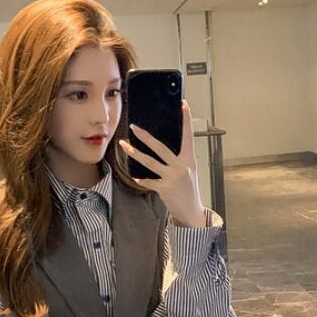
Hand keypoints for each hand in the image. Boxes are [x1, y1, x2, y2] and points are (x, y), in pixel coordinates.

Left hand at [119, 99, 205, 227]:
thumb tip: (164, 148)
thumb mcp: (188, 171)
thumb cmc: (189, 190)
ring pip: (150, 162)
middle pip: (161, 147)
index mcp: (189, 160)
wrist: (192, 211)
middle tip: (134, 127)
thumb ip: (179, 159)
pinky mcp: (164, 188)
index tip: (183, 105)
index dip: (186, 120)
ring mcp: (172, 177)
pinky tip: (135, 177)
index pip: (188, 136)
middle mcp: (181, 166)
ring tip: (124, 145)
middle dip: (146, 136)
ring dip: (135, 153)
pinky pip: (149, 181)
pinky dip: (142, 179)